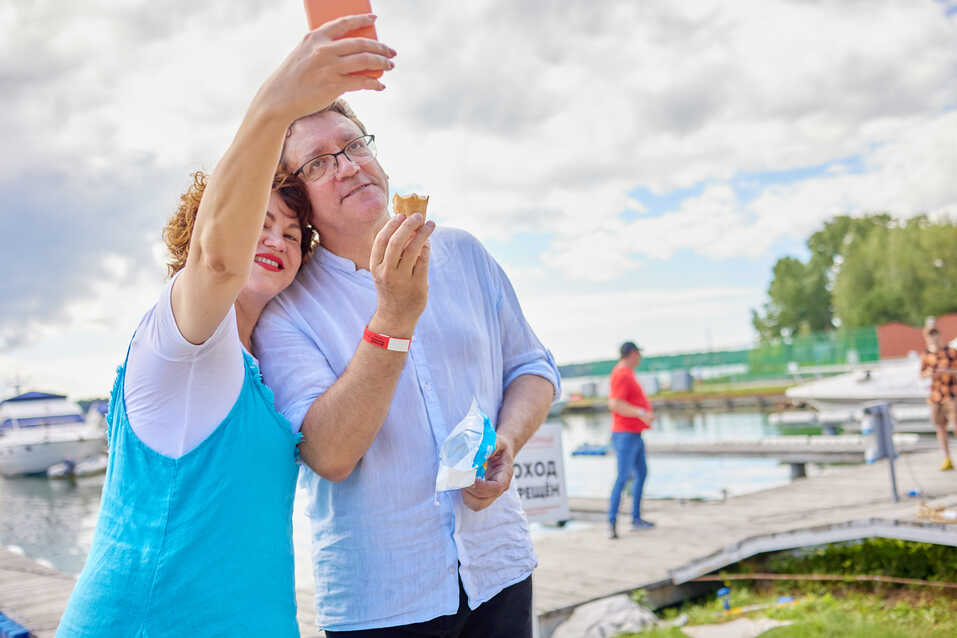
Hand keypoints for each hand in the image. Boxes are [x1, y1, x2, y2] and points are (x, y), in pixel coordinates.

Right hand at [260, 14, 396, 121]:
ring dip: (382, 63)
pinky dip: (374, 83)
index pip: (344, 23)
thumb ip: (324, 49)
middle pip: (361, 43)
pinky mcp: (334, 85)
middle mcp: (324, 50)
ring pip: (365, 61)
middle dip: (381, 47)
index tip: (374, 20)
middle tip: (391, 52)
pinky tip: (380, 85)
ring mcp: (330, 68)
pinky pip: (362, 82)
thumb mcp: (304, 54)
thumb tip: (354, 53)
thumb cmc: (293, 76)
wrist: (279, 98)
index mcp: (315, 37)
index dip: (362, 19)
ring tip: (390, 65)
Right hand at [368, 214, 434, 336]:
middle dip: (408, 225)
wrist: (396, 316)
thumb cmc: (391, 287)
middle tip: (418, 215)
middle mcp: (387, 272)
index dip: (391, 225)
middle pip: (397, 242)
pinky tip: (429, 241)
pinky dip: (427, 248)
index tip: (401, 215)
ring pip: (413, 249)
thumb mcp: (384, 270)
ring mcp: (402, 279)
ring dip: (423, 233)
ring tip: (430, 224)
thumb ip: (393, 252)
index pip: (381, 240)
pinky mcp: (417, 285)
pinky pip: (424, 260)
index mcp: (375, 266)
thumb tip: (409, 226)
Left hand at [462, 434, 514, 511]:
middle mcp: (498, 489)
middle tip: (464, 477)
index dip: (482, 486)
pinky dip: (465, 493)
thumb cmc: (500, 446)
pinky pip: (472, 500)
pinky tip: (464, 480)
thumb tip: (478, 452)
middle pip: (482, 502)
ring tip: (463, 478)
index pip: (496, 488)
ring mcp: (490, 494)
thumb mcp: (497, 442)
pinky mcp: (482, 494)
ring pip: (475, 504)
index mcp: (505, 475)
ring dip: (465, 493)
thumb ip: (490, 446)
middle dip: (469, 492)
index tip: (472, 477)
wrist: (502, 451)